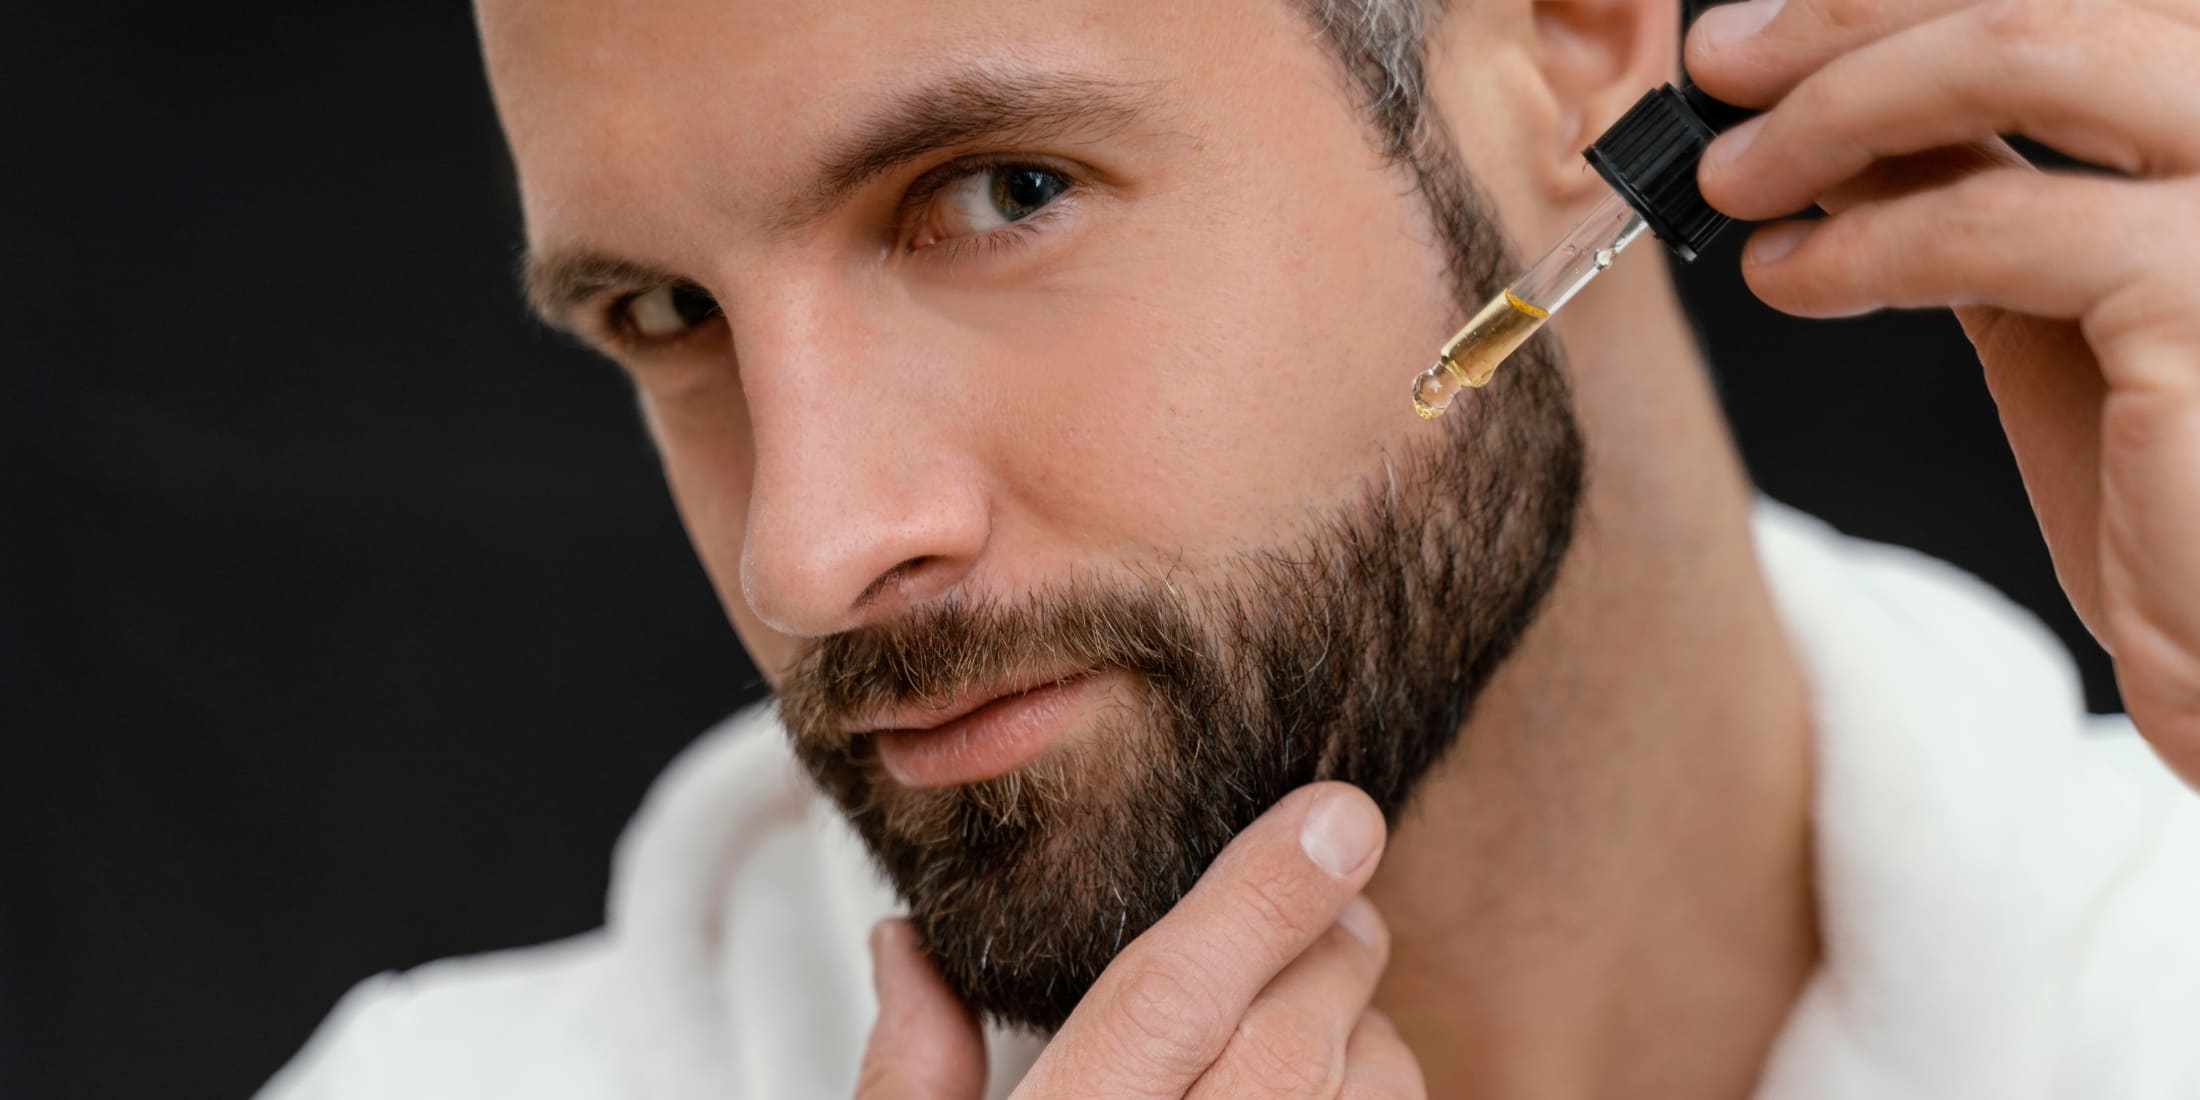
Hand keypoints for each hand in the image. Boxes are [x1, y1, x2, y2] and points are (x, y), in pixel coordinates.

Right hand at [853, 782, 1424, 1098]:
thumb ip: (903, 1075)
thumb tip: (909, 941)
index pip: (1167, 1004)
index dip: (1260, 897)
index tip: (1334, 814)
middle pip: (1289, 1047)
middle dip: (1325, 945)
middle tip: (1326, 879)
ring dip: (1363, 1028)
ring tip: (1317, 998)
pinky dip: (1380, 1094)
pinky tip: (1332, 1081)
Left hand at [1687, 0, 2199, 787]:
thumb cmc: (2181, 487)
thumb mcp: (2061, 295)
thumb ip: (1974, 187)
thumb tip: (1827, 107)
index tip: (1768, 33)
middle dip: (1850, 20)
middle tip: (1721, 67)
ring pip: (2016, 57)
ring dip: (1834, 110)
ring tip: (1731, 181)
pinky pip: (1988, 223)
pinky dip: (1856, 242)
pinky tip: (1786, 277)